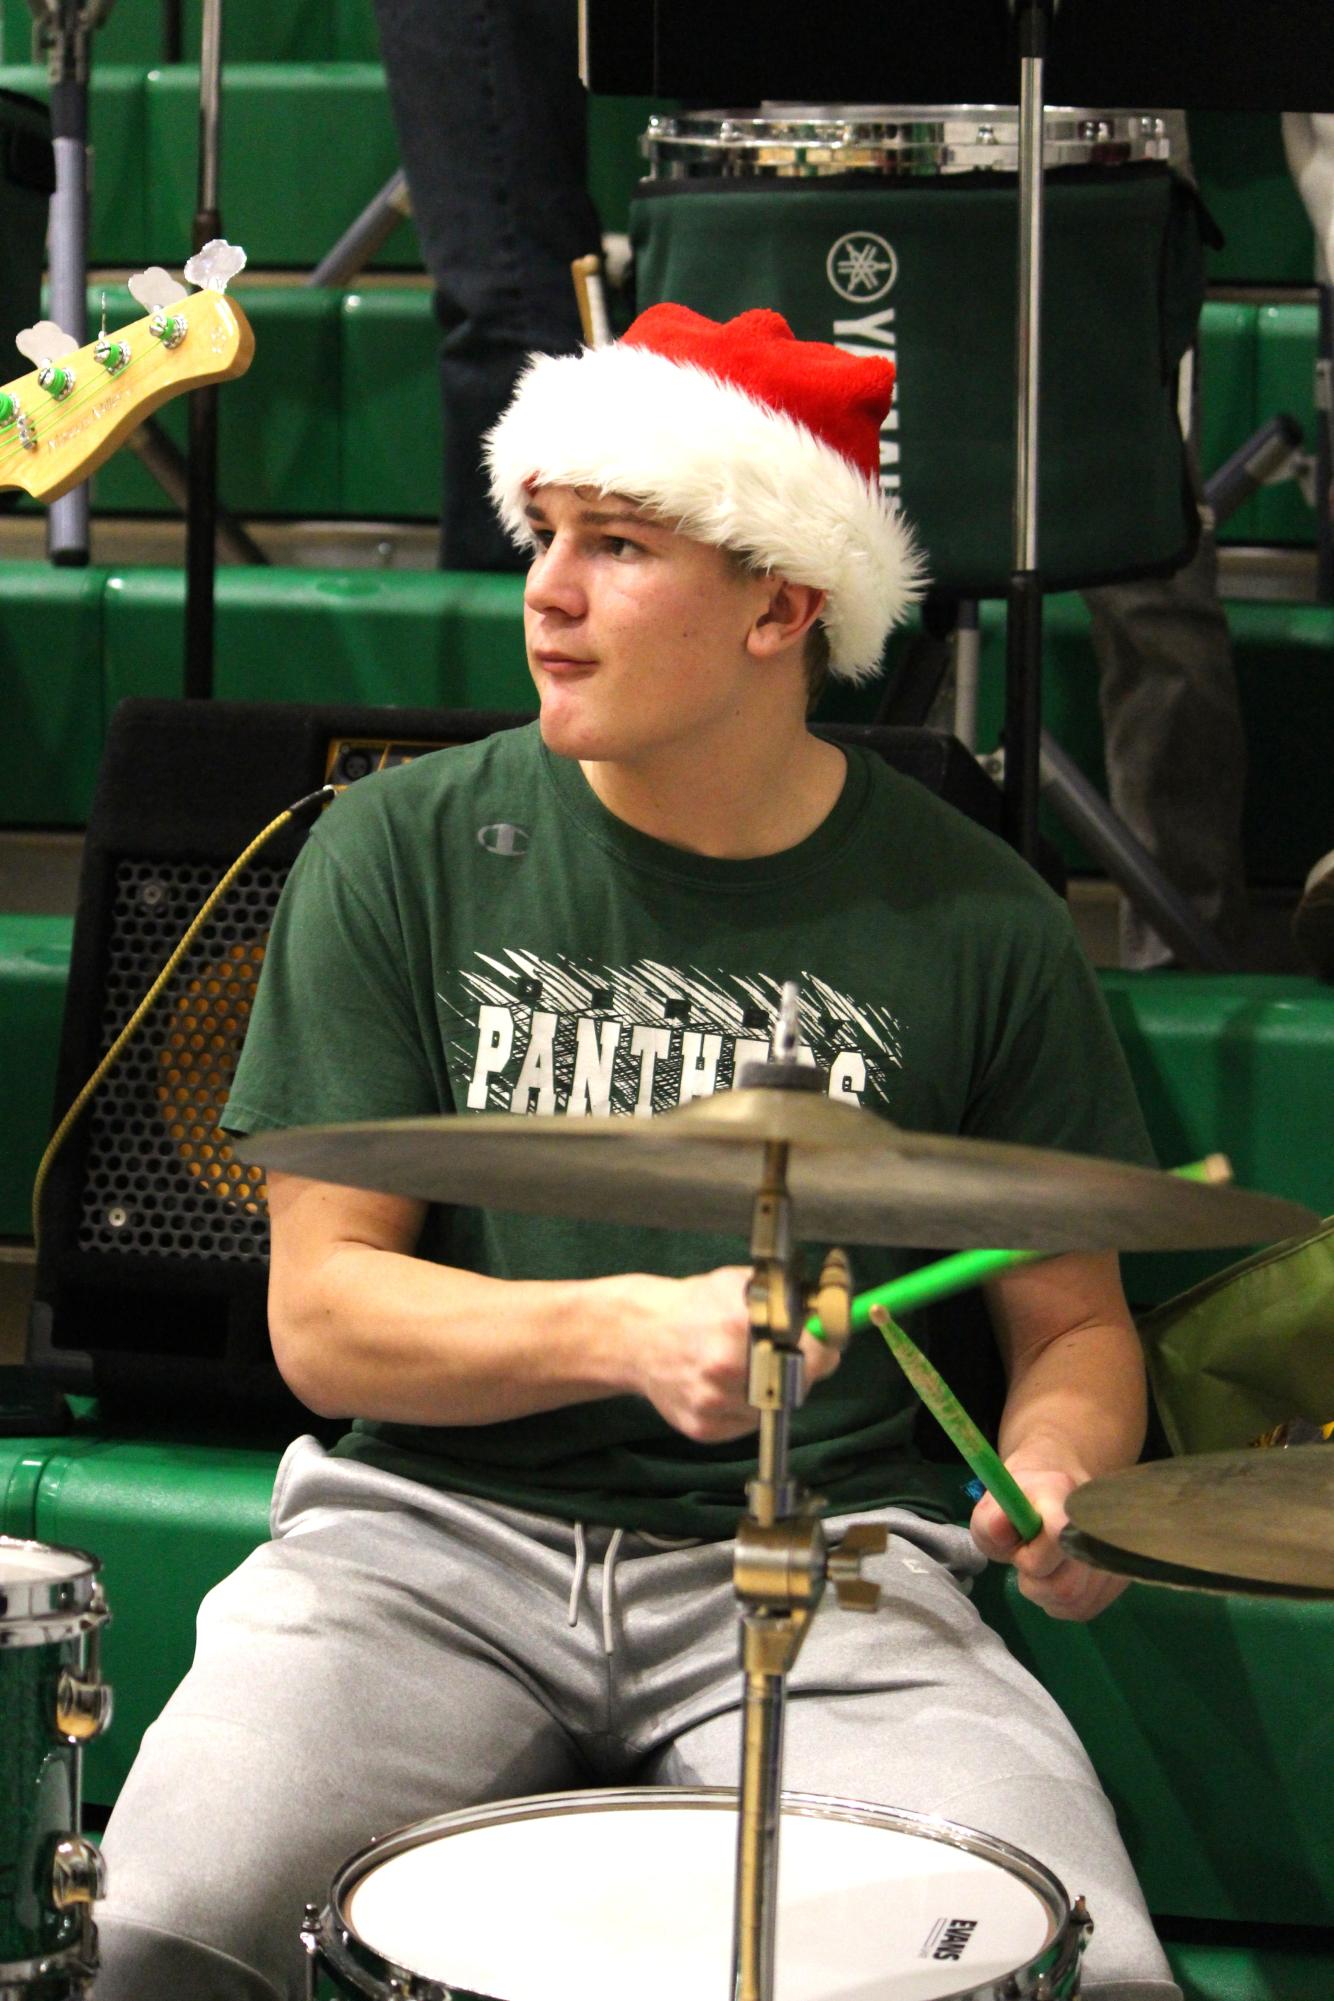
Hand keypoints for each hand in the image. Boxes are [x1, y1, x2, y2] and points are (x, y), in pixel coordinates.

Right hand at [618, 1265, 840, 1443]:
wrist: (639, 1336)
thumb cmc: (694, 1306)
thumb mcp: (737, 1284)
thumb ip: (784, 1296)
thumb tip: (829, 1311)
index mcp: (737, 1323)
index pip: (811, 1350)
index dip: (823, 1347)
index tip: (824, 1342)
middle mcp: (725, 1367)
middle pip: (799, 1383)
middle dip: (801, 1368)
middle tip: (785, 1353)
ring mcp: (712, 1402)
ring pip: (775, 1407)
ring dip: (774, 1390)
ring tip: (750, 1367)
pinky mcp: (703, 1429)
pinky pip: (748, 1425)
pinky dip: (749, 1408)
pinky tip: (729, 1385)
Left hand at [969, 1466, 1129, 1621]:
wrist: (1052, 1496)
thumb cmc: (1018, 1506)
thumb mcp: (992, 1509)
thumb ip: (990, 1521)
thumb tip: (1001, 1529)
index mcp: (1063, 1494)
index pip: (1058, 1537)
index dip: (1034, 1557)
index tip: (1021, 1548)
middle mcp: (1098, 1523)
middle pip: (1067, 1585)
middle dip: (1035, 1582)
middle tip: (1026, 1560)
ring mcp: (1115, 1552)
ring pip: (1075, 1602)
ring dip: (1046, 1595)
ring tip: (1040, 1568)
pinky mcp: (1120, 1576)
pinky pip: (1083, 1609)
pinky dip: (1060, 1603)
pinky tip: (1054, 1578)